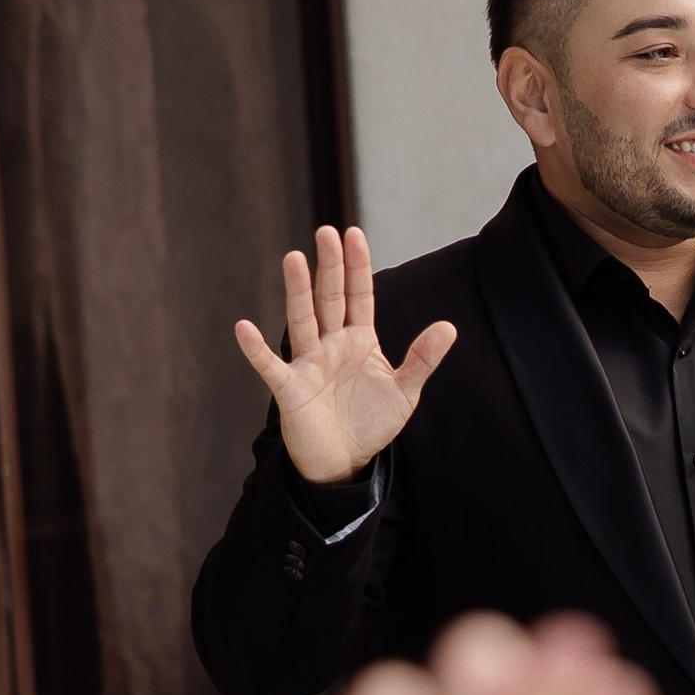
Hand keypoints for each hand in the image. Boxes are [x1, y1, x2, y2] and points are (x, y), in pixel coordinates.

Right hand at [234, 224, 455, 489]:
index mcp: (359, 340)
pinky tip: (245, 328)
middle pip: (330, 298)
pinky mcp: (291, 389)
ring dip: (297, 291)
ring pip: (302, 320)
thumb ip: (422, 359)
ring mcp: (309, 364)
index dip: (357, 266)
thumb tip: (449, 326)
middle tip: (326, 231)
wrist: (344, 463)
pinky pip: (271, 366)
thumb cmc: (370, 423)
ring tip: (293, 258)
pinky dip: (256, 349)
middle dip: (330, 267)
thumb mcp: (404, 391)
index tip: (354, 233)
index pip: (359, 295)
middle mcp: (331, 344)